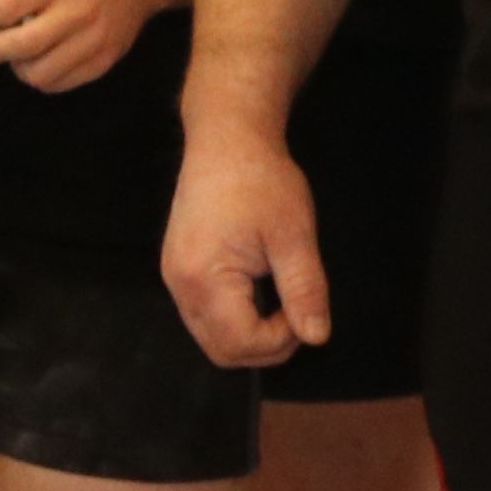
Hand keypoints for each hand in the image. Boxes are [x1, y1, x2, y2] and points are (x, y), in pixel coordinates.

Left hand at [0, 0, 173, 93]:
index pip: (5, 7)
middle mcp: (79, 9)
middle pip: (21, 46)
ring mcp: (95, 38)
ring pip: (39, 73)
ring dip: (14, 66)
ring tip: (10, 51)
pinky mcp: (105, 60)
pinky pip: (59, 83)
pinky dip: (38, 76)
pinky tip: (35, 59)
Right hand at [158, 127, 326, 370]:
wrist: (226, 141)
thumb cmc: (261, 180)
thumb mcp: (295, 236)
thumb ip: (304, 290)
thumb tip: (316, 337)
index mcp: (205, 278)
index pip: (241, 342)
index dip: (281, 340)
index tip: (304, 309)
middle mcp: (180, 285)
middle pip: (221, 350)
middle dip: (265, 346)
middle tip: (296, 313)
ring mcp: (174, 278)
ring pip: (211, 337)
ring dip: (250, 334)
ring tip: (279, 301)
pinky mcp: (178, 270)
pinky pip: (204, 315)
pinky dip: (235, 318)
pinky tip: (258, 291)